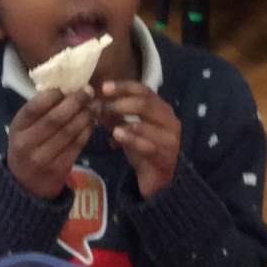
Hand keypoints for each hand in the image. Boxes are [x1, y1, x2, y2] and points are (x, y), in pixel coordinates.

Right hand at [7, 88, 96, 199]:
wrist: (25, 185)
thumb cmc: (27, 147)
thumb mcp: (24, 128)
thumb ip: (40, 111)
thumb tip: (67, 88)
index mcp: (18, 128)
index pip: (35, 107)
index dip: (54, 95)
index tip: (68, 86)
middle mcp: (28, 143)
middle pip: (56, 119)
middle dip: (75, 102)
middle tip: (88, 91)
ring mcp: (43, 158)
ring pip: (70, 132)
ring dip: (85, 116)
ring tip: (95, 105)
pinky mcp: (59, 168)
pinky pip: (77, 145)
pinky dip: (87, 131)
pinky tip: (92, 122)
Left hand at [100, 81, 180, 197]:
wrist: (157, 180)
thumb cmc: (143, 150)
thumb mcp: (127, 129)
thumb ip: (114, 116)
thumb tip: (95, 103)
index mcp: (161, 109)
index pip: (143, 90)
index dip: (123, 87)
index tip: (104, 87)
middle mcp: (169, 120)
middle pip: (145, 104)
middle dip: (120, 103)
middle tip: (101, 107)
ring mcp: (170, 139)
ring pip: (146, 123)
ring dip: (122, 121)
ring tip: (104, 121)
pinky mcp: (166, 156)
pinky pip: (148, 145)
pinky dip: (131, 139)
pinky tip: (116, 136)